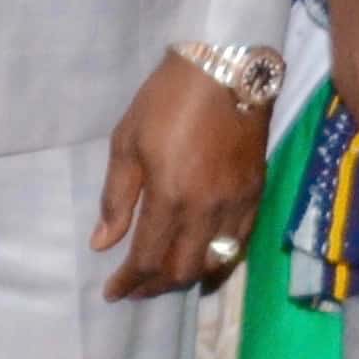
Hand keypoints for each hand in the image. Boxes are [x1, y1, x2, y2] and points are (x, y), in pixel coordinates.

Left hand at [92, 54, 268, 299]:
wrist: (226, 66)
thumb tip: (103, 243)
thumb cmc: (167, 98)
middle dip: (155, 286)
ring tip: (165, 275)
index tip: (111, 292)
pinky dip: (218, 259)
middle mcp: (207, 210)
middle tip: (135, 286)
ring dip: (186, 276)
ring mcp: (237, 204)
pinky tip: (203, 257)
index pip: (147, 258)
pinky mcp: (256, 193)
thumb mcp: (127, 141)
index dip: (127, 282)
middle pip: (182, 270)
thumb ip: (117, 198)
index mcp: (171, 196)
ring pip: (214, 262)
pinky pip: (239, 243)